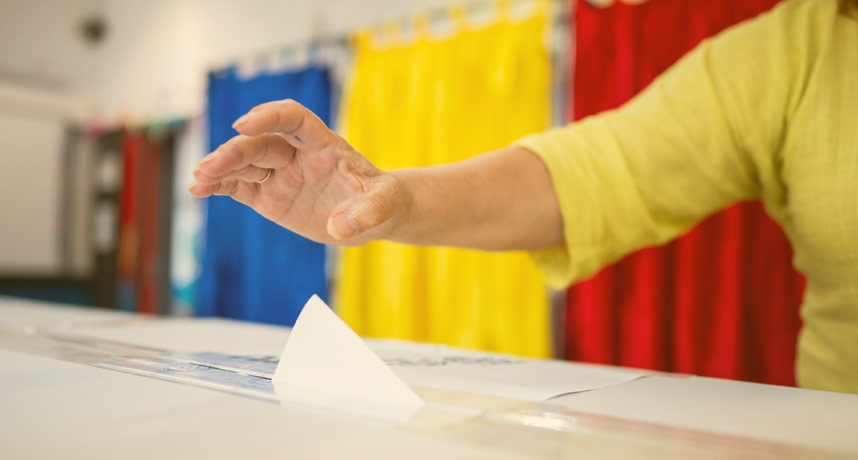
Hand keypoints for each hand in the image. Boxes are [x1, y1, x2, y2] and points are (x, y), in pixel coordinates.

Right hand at [188, 99, 409, 244]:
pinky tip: (198, 190)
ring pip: (245, 163)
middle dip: (234, 152)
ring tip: (198, 180)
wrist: (373, 215)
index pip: (295, 119)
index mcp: (325, 145)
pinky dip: (218, 186)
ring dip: (220, 168)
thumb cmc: (381, 201)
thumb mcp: (383, 206)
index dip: (271, 116)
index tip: (244, 124)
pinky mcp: (269, 195)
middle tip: (209, 168)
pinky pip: (239, 186)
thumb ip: (367, 213)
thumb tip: (341, 227)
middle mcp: (298, 154)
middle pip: (261, 144)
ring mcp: (281, 173)